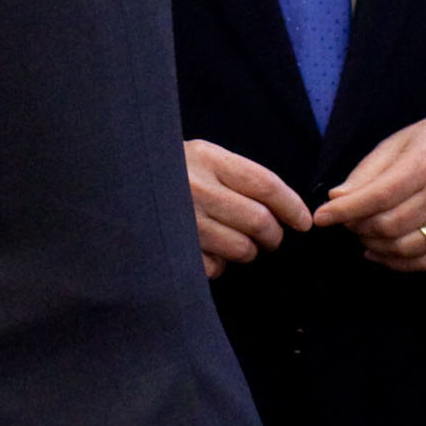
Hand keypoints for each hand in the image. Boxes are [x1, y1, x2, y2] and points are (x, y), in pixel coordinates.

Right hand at [185, 139, 310, 276]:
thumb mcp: (203, 157)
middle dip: (273, 236)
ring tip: (239, 243)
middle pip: (259, 221)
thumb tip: (284, 207)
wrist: (122, 181)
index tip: (304, 221)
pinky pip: (216, 267)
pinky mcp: (175, 248)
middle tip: (271, 238)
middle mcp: (196, 188)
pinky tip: (210, 251)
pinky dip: (220, 264)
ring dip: (248, 251)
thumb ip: (238, 176)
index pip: (266, 186)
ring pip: (242, 248)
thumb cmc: (173, 172)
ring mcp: (184, 221)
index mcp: (209, 159)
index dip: (292, 206)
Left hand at [313, 108, 425, 271]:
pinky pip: (425, 262)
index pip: (377, 196)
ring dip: (373, 246)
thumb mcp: (399, 141)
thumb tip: (337, 197)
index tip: (321, 217)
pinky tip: (378, 252)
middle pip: (388, 225)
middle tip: (345, 220)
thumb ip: (367, 171)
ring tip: (361, 234)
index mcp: (424, 164)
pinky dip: (396, 263)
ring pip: (403, 247)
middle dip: (357, 227)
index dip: (345, 210)